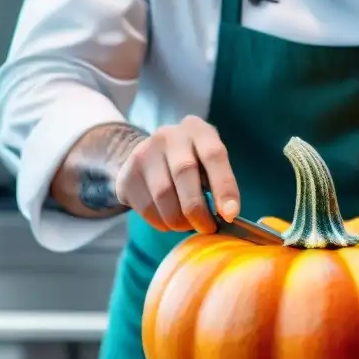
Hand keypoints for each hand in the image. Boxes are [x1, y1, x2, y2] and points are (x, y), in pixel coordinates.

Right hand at [115, 116, 240, 232]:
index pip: (214, 155)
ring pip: (163, 193)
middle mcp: (170, 135)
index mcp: (197, 130)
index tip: (230, 215)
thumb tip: (228, 215)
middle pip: (184, 172)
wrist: (150, 156)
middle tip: (206, 228)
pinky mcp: (128, 173)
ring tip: (186, 225)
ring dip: (178, 219)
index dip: (224, 187)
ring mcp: (145, 152)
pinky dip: (161, 222)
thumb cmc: (191, 163)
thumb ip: (219, 183)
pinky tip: (168, 221)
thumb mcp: (208, 163)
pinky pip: (146, 206)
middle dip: (197, 208)